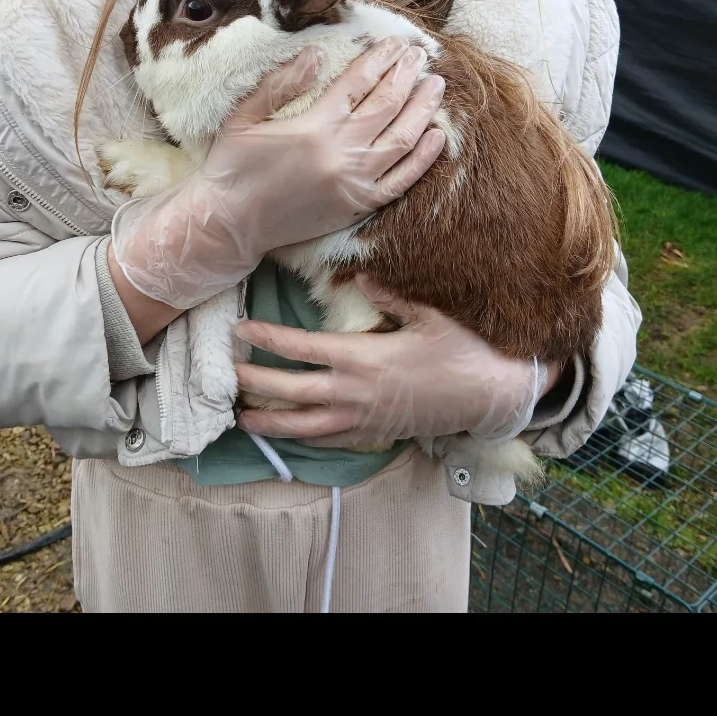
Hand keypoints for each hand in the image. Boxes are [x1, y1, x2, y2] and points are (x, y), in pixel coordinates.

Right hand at [110, 41, 446, 310]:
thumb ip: (279, 83)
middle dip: (407, 77)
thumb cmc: (232, 168)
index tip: (394, 43)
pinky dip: (423, 158)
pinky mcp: (359, 206)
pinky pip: (402, 181)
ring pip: (402, 140)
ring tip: (435, 85)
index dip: (379, 60)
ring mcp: (354, 182)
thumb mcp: (243, 117)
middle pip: (387, 106)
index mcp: (313, 127)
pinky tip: (436, 136)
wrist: (230, 225)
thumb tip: (314, 53)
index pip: (358, 83)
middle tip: (421, 56)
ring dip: (423, 109)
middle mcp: (340, 153)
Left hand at [234, 279, 549, 448]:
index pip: (300, 349)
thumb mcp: (428, 314)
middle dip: (254, 382)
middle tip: (226, 375)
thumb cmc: (462, 350)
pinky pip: (329, 441)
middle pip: (289, 391)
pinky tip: (289, 434)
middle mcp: (354, 393)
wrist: (490, 396)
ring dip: (269, 422)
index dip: (267, 339)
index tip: (242, 329)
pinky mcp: (374, 436)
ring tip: (242, 418)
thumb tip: (361, 274)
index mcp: (362, 357)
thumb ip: (389, 295)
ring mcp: (362, 419)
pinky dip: (303, 439)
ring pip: (302, 427)